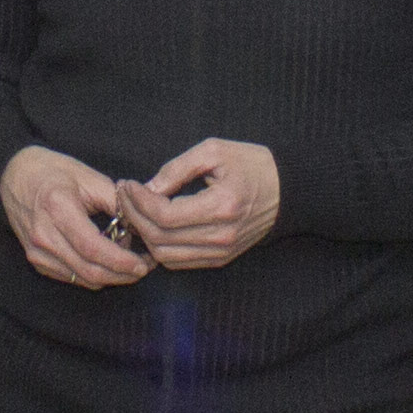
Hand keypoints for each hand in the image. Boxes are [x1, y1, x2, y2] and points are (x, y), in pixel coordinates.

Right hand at [0, 147, 147, 287]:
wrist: (14, 176)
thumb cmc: (53, 171)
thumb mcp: (88, 176)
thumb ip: (116, 201)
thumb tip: (140, 225)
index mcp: (58, 209)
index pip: (93, 248)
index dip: (121, 261)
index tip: (143, 264)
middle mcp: (44, 235)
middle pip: (89, 270)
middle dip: (122, 275)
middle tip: (143, 268)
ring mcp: (37, 251)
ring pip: (81, 278)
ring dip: (110, 277)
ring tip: (130, 266)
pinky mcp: (35, 260)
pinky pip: (70, 277)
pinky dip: (92, 275)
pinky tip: (106, 263)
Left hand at [116, 140, 282, 271]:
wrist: (287, 190)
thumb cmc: (252, 164)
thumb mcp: (214, 151)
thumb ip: (177, 169)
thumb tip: (146, 189)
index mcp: (222, 206)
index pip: (166, 216)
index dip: (139, 202)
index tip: (128, 185)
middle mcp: (221, 235)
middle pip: (161, 238)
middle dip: (134, 216)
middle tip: (124, 195)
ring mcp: (222, 251)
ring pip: (166, 255)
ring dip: (144, 234)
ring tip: (134, 210)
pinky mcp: (220, 258)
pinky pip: (179, 261)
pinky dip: (159, 247)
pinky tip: (152, 226)